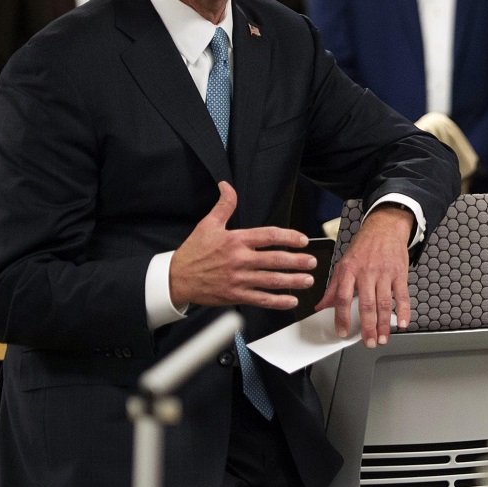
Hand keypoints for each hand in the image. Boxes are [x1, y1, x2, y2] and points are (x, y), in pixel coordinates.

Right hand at [169, 181, 315, 309]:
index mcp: (236, 240)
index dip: (288, 237)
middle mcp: (239, 260)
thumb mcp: (208, 224)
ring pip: (271, 281)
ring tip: (308, 280)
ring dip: (292, 281)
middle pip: (274, 260)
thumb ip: (223, 205)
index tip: (303, 240)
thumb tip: (227, 185)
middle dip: (297, 261)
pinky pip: (260, 299)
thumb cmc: (193, 252)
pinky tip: (291, 300)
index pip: (268, 236)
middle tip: (312, 261)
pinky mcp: (235, 295)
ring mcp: (238, 279)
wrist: (175, 279)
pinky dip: (277, 301)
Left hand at [314, 205, 414, 347]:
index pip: (343, 297)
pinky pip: (402, 295)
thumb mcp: (343, 264)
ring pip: (384, 303)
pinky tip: (402, 323)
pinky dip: (403, 310)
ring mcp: (384, 273)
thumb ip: (333, 288)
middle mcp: (366, 272)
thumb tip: (321, 307)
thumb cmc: (364, 246)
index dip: (342, 317)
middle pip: (367, 304)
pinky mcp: (400, 273)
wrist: (385, 227)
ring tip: (382, 338)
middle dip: (367, 327)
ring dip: (384, 324)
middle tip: (368, 342)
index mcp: (349, 271)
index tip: (343, 332)